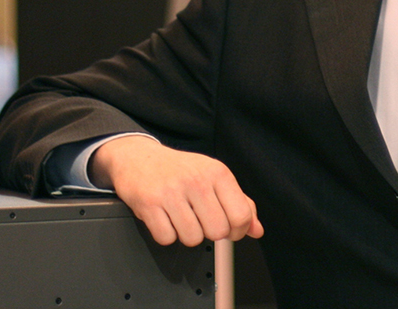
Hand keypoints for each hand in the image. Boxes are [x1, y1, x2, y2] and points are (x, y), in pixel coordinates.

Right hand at [90, 135, 264, 245]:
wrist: (140, 158)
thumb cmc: (181, 170)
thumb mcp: (215, 178)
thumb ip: (240, 203)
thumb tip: (257, 230)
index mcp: (218, 173)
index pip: (241, 215)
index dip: (238, 231)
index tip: (231, 230)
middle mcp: (197, 181)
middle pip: (218, 231)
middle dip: (211, 233)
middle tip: (202, 222)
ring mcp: (172, 192)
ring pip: (192, 238)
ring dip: (187, 235)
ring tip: (182, 218)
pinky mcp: (149, 204)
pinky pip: (166, 238)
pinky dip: (166, 235)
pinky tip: (166, 219)